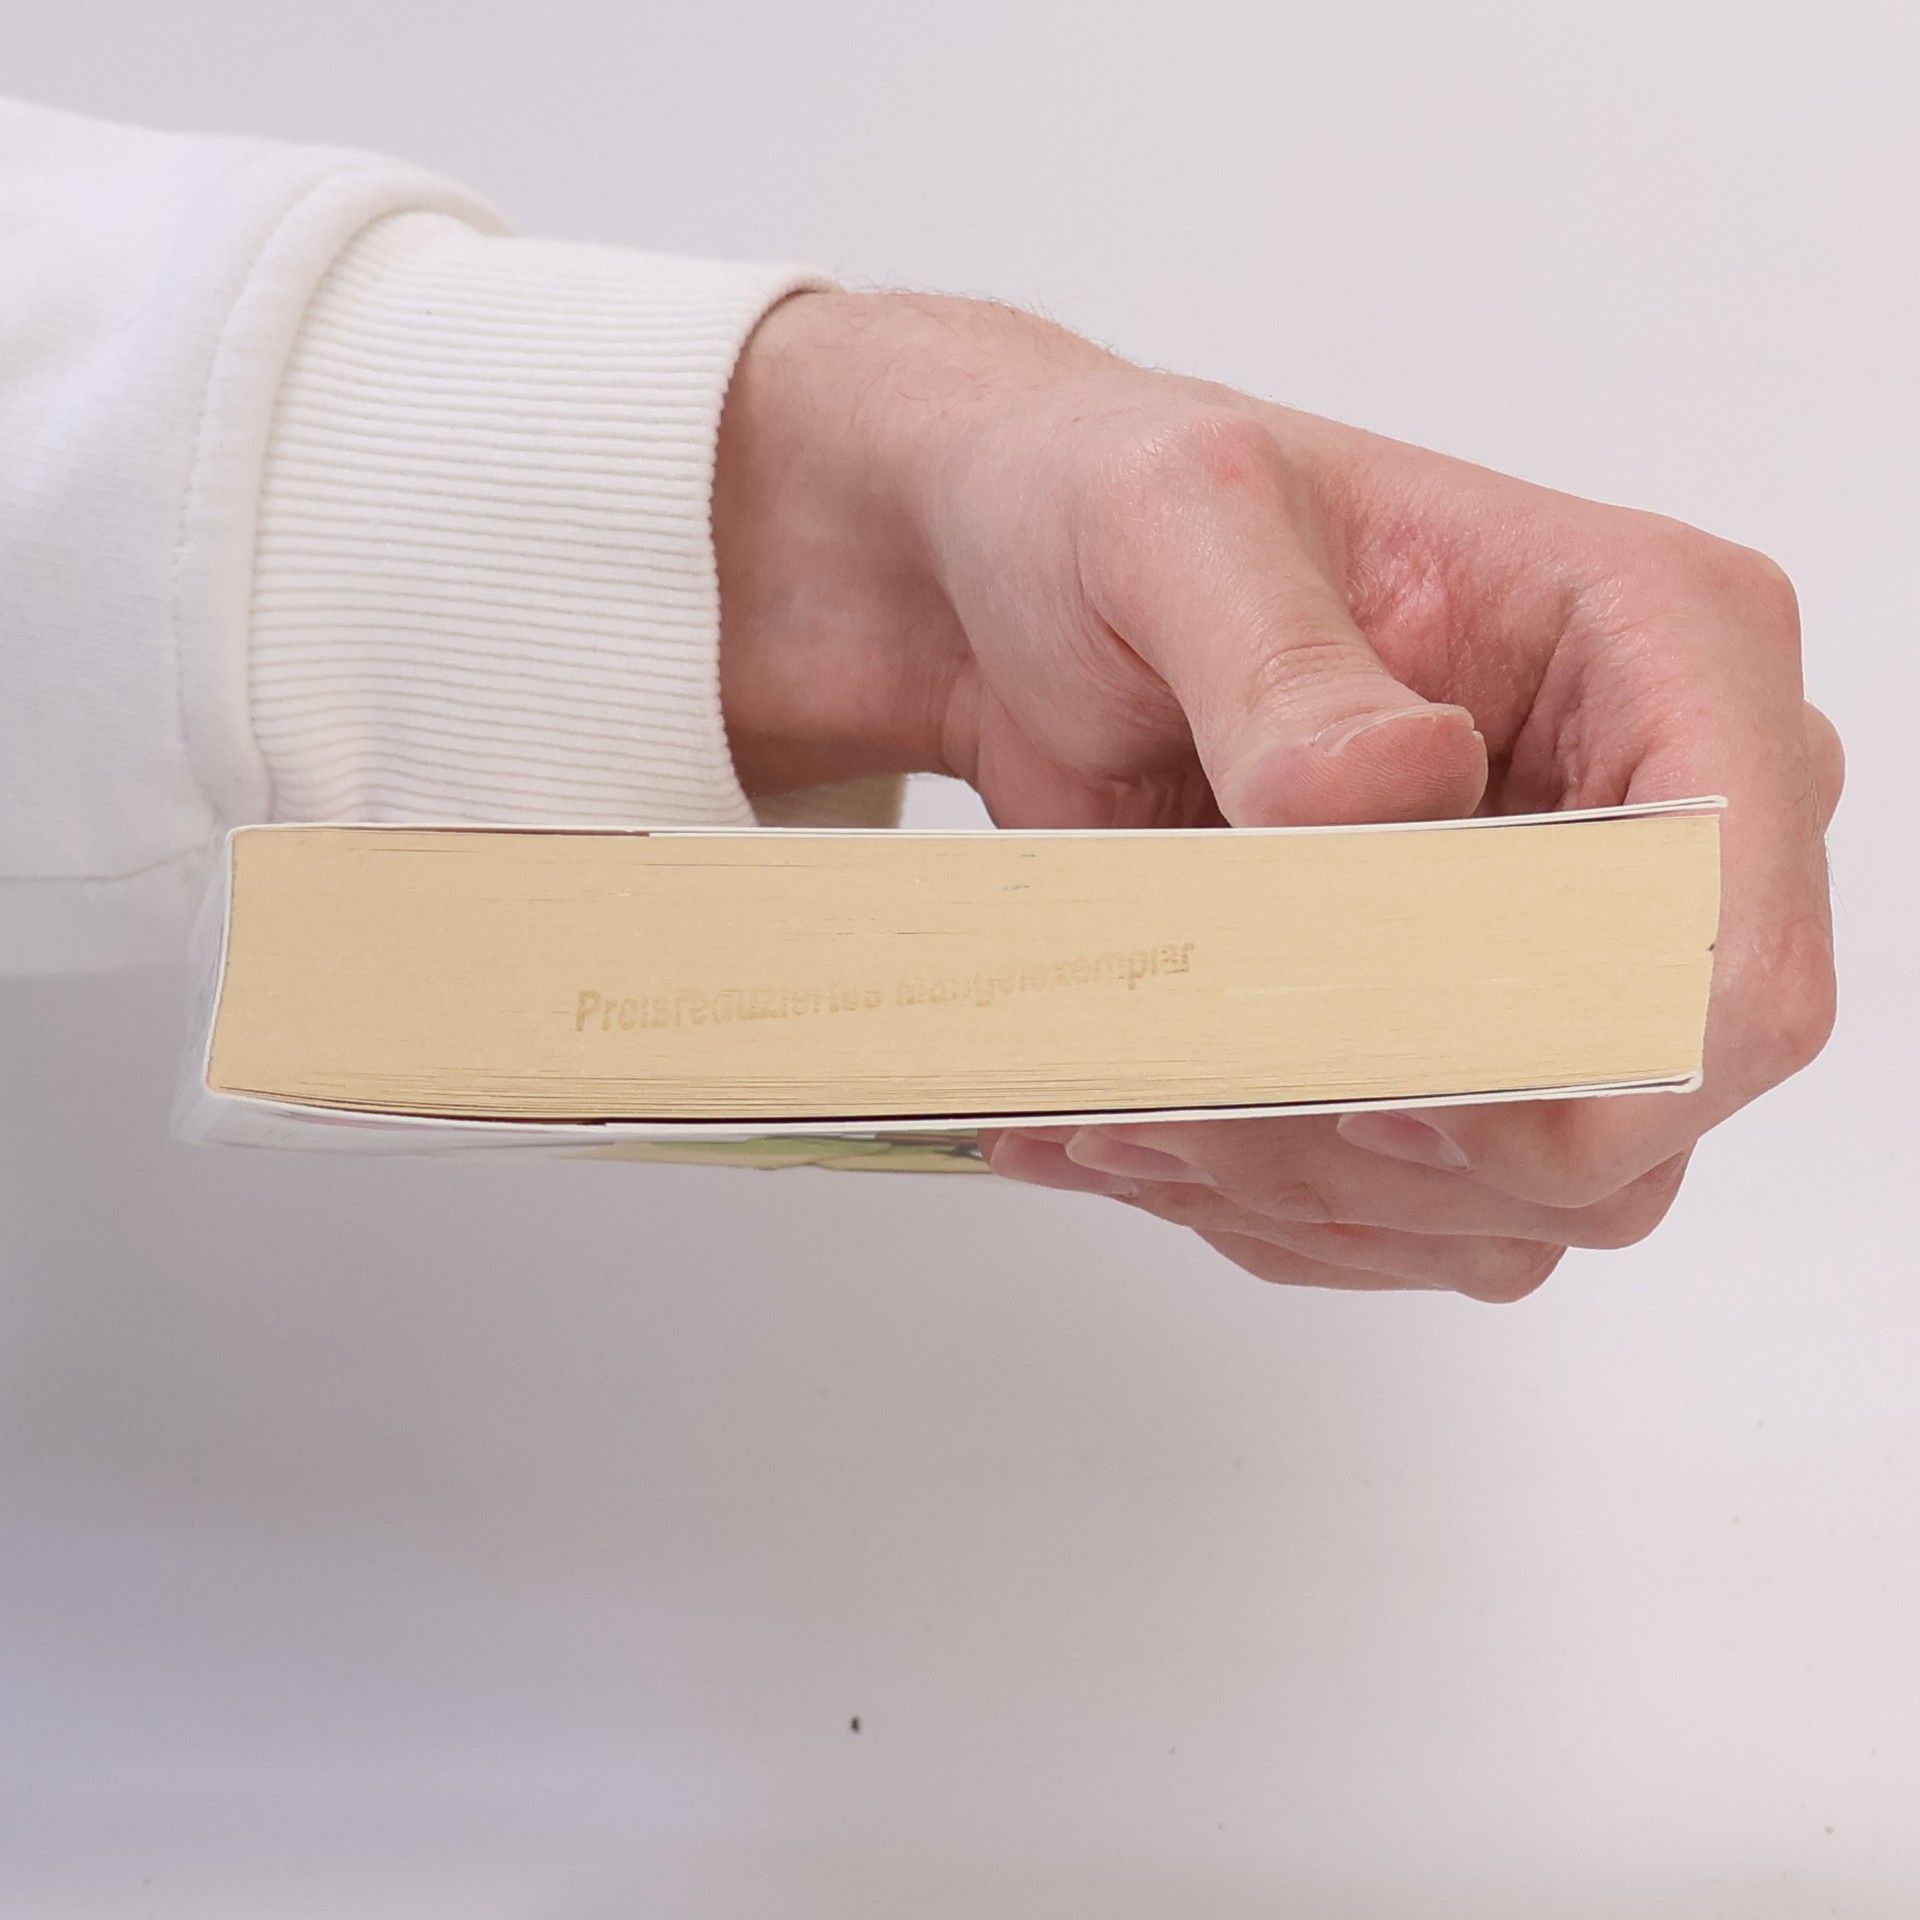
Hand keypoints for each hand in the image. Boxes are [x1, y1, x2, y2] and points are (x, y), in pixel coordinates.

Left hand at [713, 292, 1841, 1299]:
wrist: (1019, 595)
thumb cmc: (1111, 513)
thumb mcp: (1173, 522)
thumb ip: (1284, 660)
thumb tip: (1401, 786)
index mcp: (1659, 650)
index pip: (1738, 943)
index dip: (1587, 1070)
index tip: (1378, 1083)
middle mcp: (1643, 816)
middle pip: (1636, 1114)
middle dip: (1404, 1148)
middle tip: (1193, 1096)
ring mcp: (1555, 949)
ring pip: (1517, 1199)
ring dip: (1311, 1191)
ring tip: (1124, 1110)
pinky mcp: (1452, 1035)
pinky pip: (1416, 1213)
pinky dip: (1270, 1203)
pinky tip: (1134, 1124)